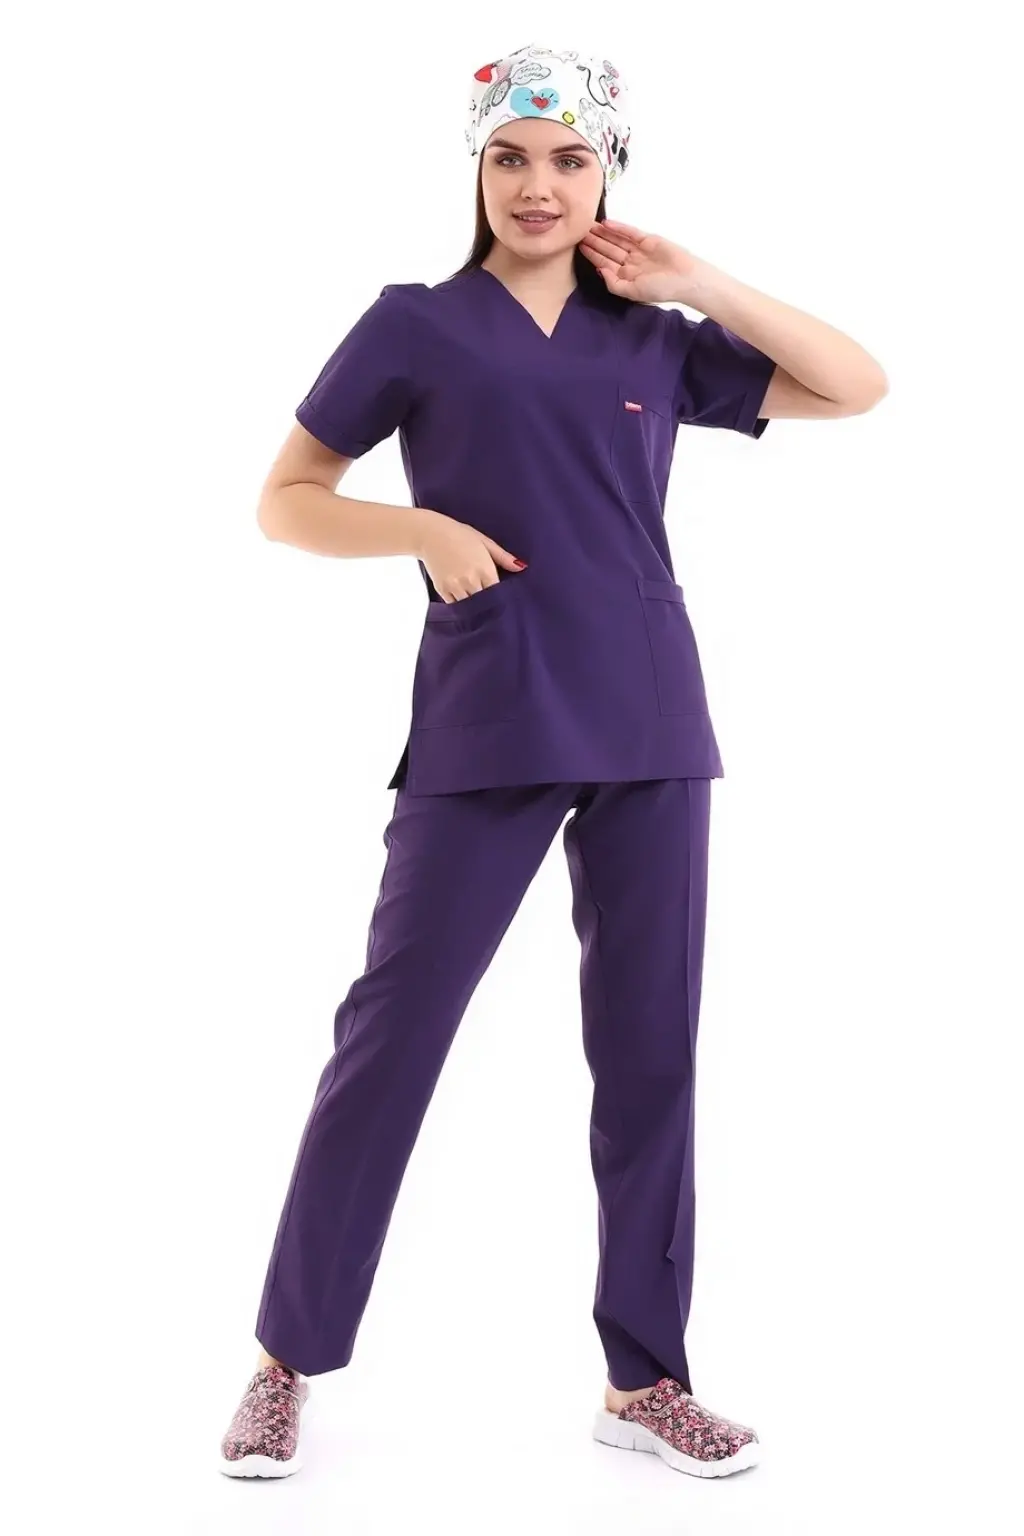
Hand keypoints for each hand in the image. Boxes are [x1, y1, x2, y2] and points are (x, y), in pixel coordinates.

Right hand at [418, 512, 525, 602]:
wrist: (430, 534)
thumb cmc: (460, 535)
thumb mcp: (484, 542)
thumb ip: (503, 557)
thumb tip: (521, 567)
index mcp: (484, 569)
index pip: (498, 593)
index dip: (501, 598)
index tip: (504, 602)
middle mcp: (470, 580)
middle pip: (484, 602)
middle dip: (488, 605)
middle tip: (493, 610)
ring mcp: (455, 585)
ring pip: (470, 607)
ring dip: (474, 608)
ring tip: (479, 608)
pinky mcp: (442, 589)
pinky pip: (455, 605)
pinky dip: (460, 605)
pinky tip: (464, 603)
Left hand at [578, 219, 705, 303]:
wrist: (685, 278)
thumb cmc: (660, 289)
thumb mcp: (632, 292)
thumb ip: (614, 284)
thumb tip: (599, 271)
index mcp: (626, 276)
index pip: (605, 263)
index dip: (593, 255)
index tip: (580, 246)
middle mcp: (630, 262)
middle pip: (608, 249)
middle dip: (595, 241)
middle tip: (579, 231)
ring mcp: (639, 250)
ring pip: (617, 240)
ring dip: (604, 233)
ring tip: (589, 225)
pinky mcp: (648, 239)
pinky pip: (630, 232)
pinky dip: (619, 228)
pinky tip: (606, 223)